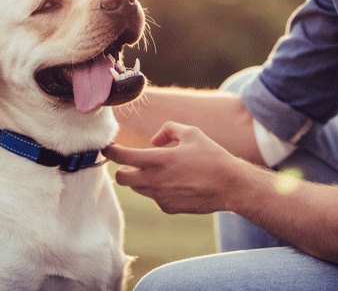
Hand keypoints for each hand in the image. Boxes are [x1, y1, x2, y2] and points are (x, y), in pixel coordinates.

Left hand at [103, 121, 245, 214]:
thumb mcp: (191, 132)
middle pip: (122, 178)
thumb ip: (168, 130)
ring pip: (137, 188)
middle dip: (122, 169)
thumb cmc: (211, 156)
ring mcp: (160, 196)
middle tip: (130, 162)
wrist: (229, 185)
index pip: (122, 157)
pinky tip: (174, 182)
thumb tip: (154, 140)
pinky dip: (156, 189)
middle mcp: (155, 180)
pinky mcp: (168, 207)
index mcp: (158, 159)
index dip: (110, 151)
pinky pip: (153, 197)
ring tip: (158, 169)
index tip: (108, 147)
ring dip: (140, 178)